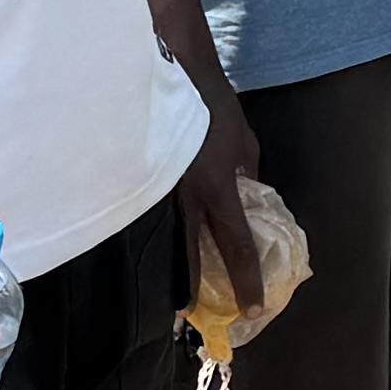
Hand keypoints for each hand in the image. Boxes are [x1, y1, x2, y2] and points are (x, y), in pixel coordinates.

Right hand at [170, 83, 262, 341]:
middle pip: (189, 257)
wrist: (169, 72)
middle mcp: (183, 197)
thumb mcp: (244, 142)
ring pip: (163, 240)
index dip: (246, 281)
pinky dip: (150, 236)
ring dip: (168, 266)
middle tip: (191, 317)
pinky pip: (146, 218)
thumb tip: (249, 198)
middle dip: (192, 290)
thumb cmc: (212, 106)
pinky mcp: (138, 180)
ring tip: (167, 292)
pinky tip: (147, 248)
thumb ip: (247, 174)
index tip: (252, 308)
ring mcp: (155, 190)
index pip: (236, 246)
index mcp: (216, 189)